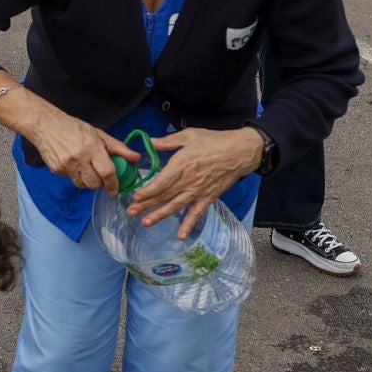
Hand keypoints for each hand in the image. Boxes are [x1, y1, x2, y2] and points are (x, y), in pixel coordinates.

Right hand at [21, 104, 140, 192]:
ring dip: (87, 181)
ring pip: (82, 185)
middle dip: (100, 183)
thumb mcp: (99, 134)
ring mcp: (66, 165)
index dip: (114, 184)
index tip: (115, 190)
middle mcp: (79, 158)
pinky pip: (71, 180)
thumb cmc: (74, 127)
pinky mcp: (57, 170)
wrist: (45, 125)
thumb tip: (136, 158)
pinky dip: (76, 176)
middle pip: (94, 183)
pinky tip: (74, 164)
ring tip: (86, 169)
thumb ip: (118, 148)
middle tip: (101, 176)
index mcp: (92, 147)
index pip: (107, 172)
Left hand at [127, 127, 262, 232]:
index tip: (135, 198)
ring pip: (176, 206)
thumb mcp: (189, 135)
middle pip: (164, 196)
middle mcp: (188, 181)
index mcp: (181, 165)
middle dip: (146, 206)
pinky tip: (180, 236)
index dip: (147, 191)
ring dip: (160, 216)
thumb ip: (168, 141)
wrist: (240, 152)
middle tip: (130, 213)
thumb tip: (151, 142)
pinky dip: (188, 225)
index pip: (160, 182)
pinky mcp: (208, 197)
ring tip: (146, 223)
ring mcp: (198, 191)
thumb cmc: (214, 141)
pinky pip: (196, 213)